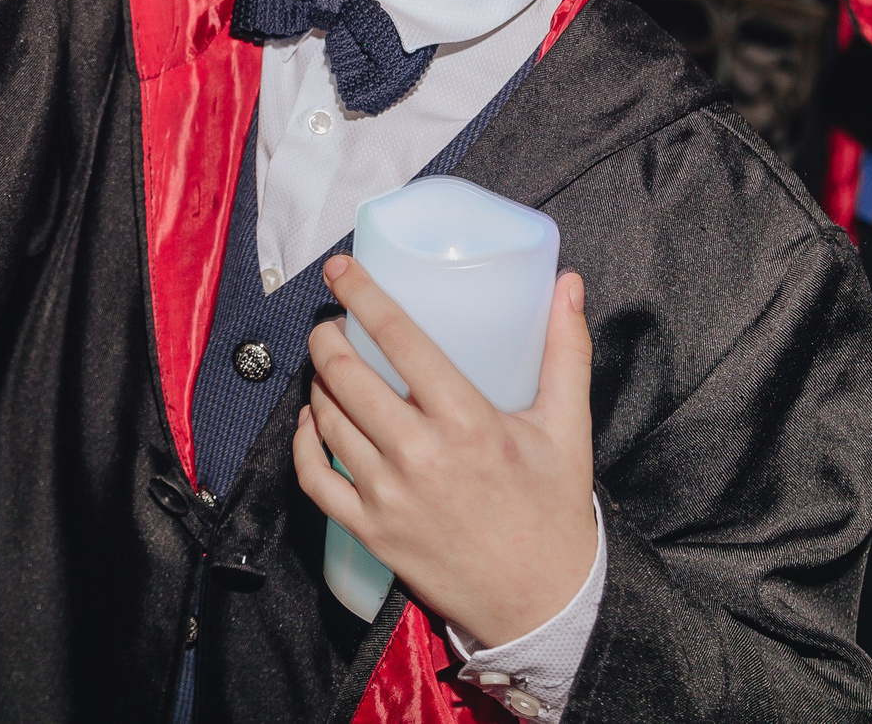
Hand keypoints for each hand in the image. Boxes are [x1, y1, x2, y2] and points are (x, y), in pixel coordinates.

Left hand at [295, 257, 598, 648]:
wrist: (543, 602)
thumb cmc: (554, 510)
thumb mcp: (567, 427)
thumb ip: (566, 351)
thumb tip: (568, 284)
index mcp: (467, 421)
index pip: (399, 338)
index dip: (362, 294)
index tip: (341, 269)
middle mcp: (420, 454)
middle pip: (347, 374)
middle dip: (327, 337)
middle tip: (332, 323)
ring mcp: (388, 495)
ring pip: (327, 419)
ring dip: (319, 382)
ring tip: (329, 366)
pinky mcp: (370, 531)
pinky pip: (314, 477)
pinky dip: (303, 441)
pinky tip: (311, 419)